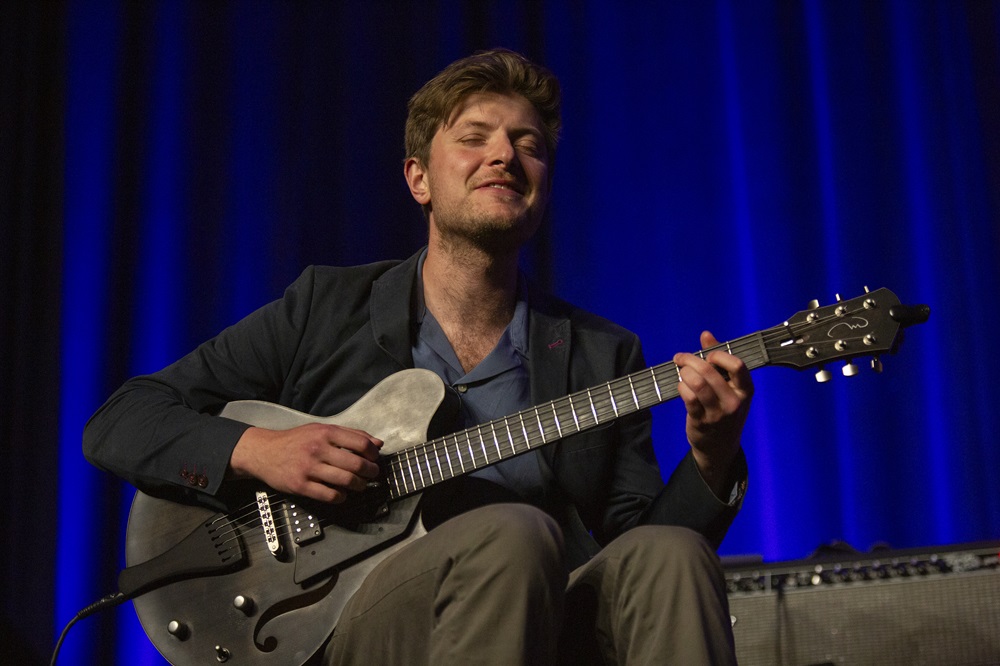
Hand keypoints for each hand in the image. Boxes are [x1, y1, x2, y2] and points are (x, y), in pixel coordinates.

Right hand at [229, 423, 382, 502]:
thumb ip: (351, 434)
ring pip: (346, 481)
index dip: (374, 454)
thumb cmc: (296, 441)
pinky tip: (342, 493)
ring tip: (360, 485)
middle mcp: (318, 449)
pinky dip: (341, 497)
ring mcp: (309, 468)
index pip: (361, 443)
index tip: (375, 459)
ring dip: (359, 486)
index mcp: (325, 432)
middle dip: (371, 472)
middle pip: (356, 464)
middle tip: (373, 475)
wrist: (264, 452)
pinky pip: (330, 495)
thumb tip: (377, 444)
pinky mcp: (300, 485)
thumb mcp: (321, 430)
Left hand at [674, 331, 752, 497]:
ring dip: (684, 373)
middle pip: (710, 372)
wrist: (720, 447)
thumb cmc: (724, 409)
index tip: (708, 355)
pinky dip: (681, 387)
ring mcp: (718, 413)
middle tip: (680, 357)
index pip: (738, 366)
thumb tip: (706, 334)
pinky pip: (688, 397)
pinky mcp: (701, 421)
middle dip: (690, 360)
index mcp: (746, 390)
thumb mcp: (728, 387)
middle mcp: (734, 402)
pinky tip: (681, 385)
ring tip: (681, 371)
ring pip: (697, 383)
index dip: (719, 355)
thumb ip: (718, 360)